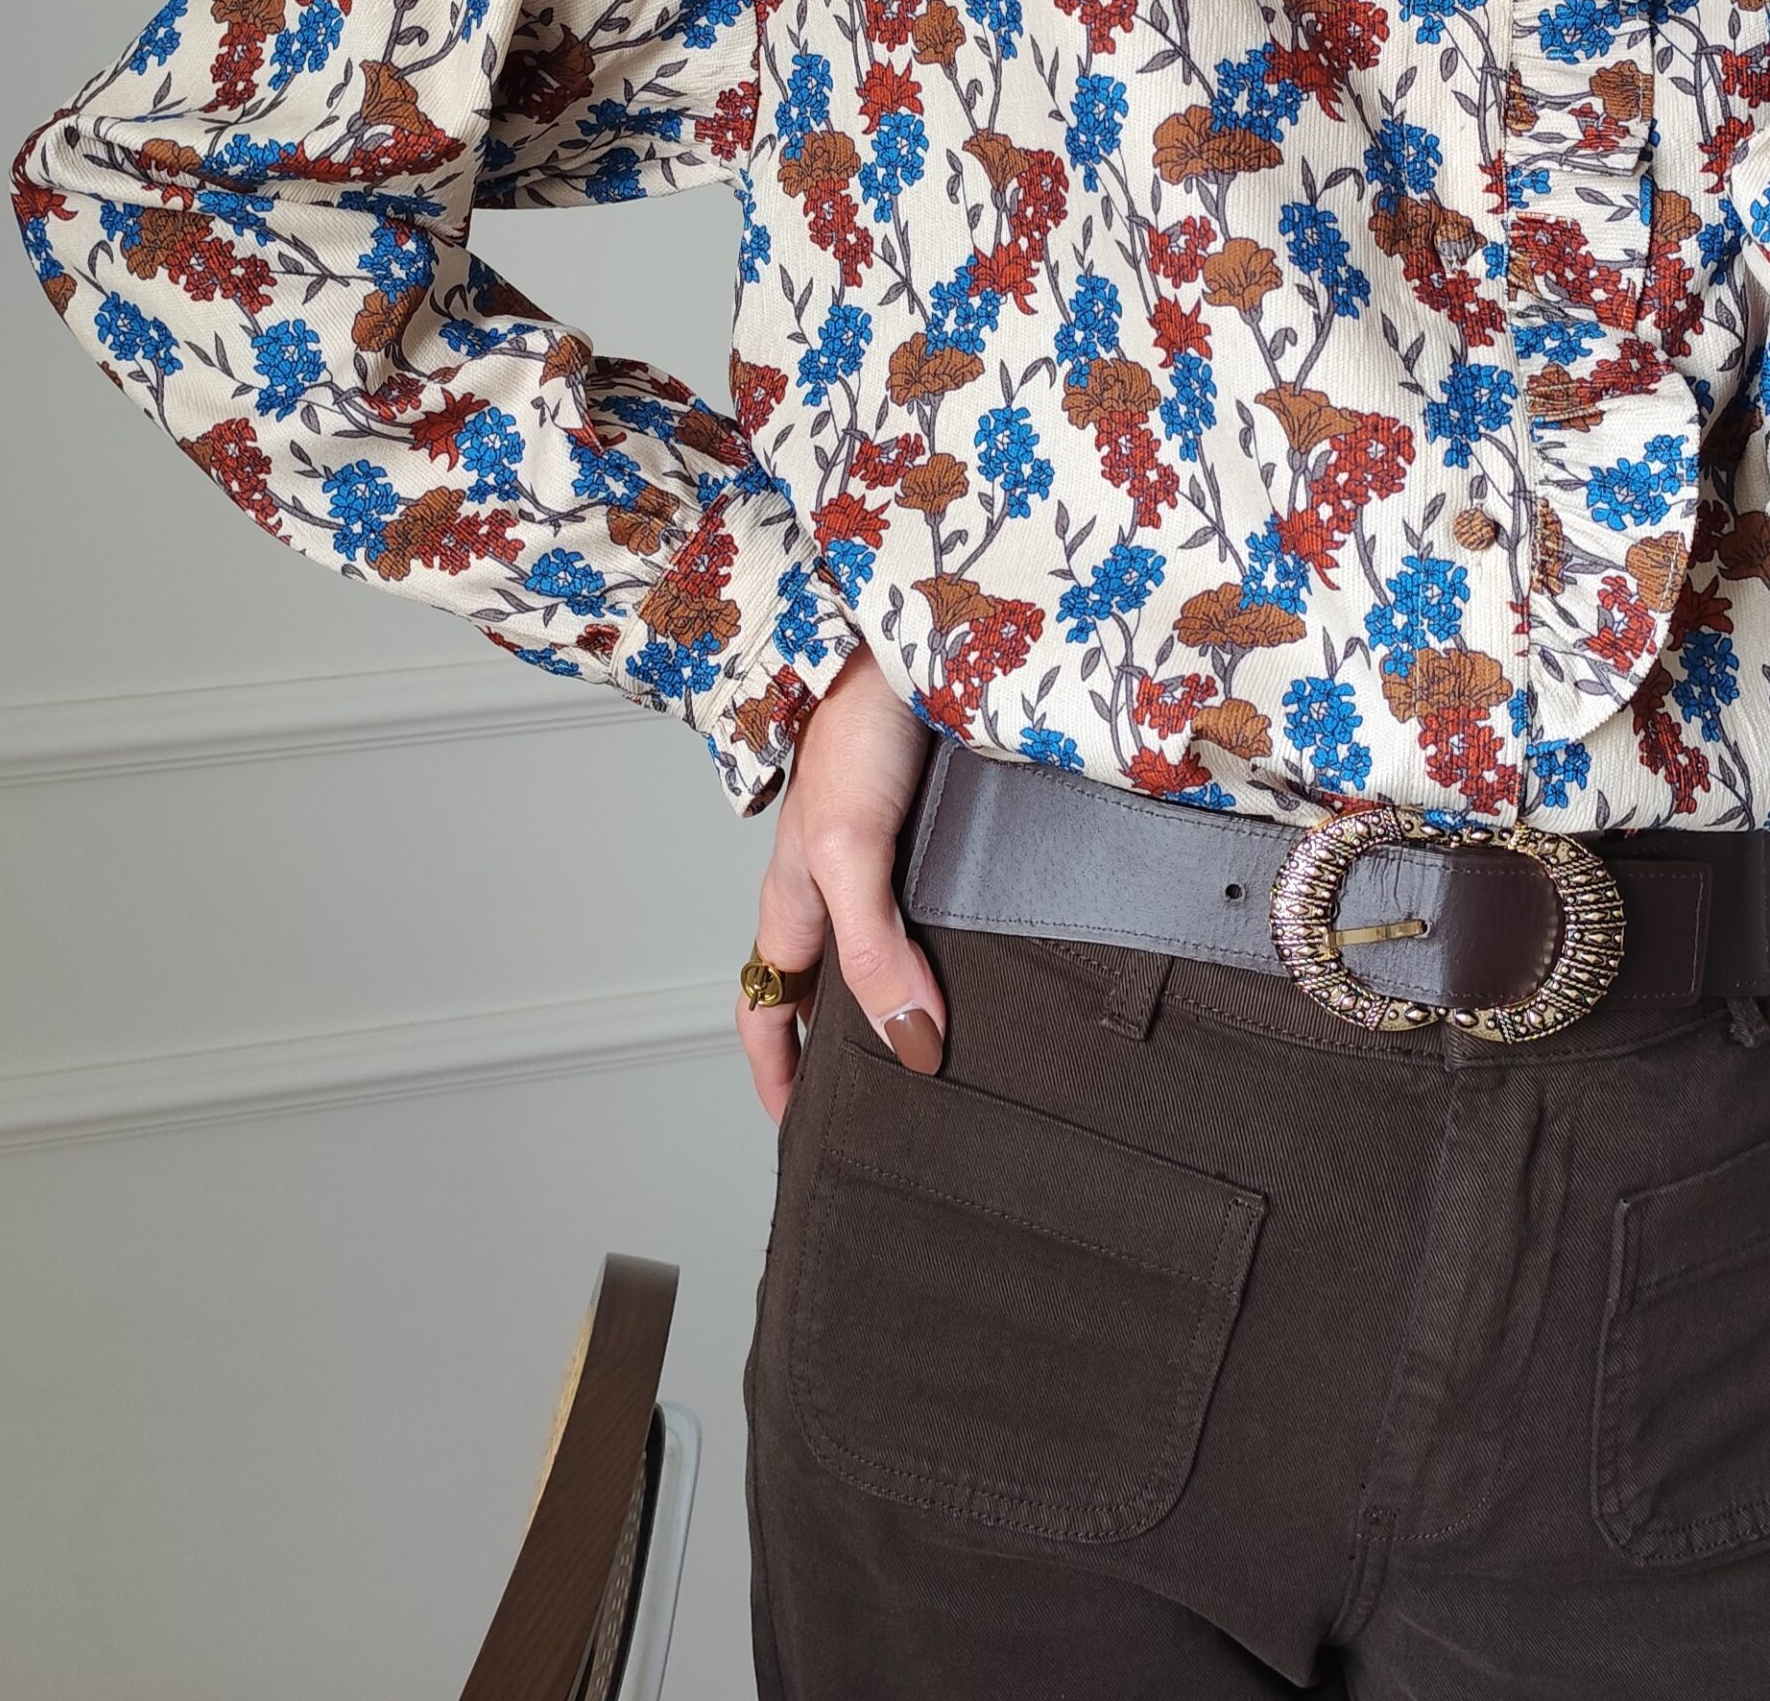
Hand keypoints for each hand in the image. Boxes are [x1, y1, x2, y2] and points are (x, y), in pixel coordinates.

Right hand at [737, 641, 938, 1122]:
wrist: (912, 635)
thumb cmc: (854, 729)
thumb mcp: (848, 851)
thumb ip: (874, 946)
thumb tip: (909, 1043)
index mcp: (792, 901)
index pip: (766, 1009)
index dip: (776, 1075)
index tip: (802, 1133)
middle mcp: (836, 885)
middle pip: (828, 987)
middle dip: (848, 1048)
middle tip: (894, 1104)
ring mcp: (886, 855)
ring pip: (886, 946)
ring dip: (910, 995)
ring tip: (961, 1046)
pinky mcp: (937, 826)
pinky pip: (938, 905)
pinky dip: (958, 943)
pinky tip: (1003, 957)